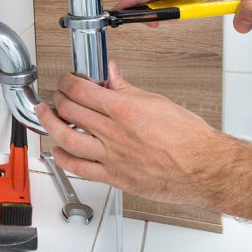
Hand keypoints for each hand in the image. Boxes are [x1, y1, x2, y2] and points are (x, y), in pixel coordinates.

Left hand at [36, 60, 223, 206]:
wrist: (204, 168)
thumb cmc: (189, 139)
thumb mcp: (158, 102)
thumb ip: (128, 89)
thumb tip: (112, 74)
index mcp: (125, 110)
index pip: (82, 90)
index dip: (67, 82)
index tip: (66, 80)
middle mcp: (115, 133)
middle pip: (71, 111)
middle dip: (58, 99)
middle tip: (57, 96)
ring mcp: (112, 157)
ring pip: (67, 138)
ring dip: (51, 124)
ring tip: (46, 115)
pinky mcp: (115, 177)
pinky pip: (80, 169)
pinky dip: (64, 158)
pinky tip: (58, 150)